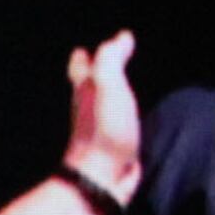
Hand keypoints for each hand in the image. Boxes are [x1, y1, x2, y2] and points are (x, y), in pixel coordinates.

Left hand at [61, 29, 144, 199]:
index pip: (80, 67)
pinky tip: (134, 120)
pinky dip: (125, 119)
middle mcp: (88, 110)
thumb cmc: (102, 129)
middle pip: (88, 88)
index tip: (83, 50)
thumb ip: (111, 58)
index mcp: (84, 90)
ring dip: (112, 97)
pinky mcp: (116, 149)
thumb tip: (123, 36)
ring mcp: (101, 131)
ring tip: (122, 88)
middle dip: (94, 76)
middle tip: (103, 65)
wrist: (103, 178)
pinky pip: (120, 126)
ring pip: (104, 107)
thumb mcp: (106, 83)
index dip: (82, 58)